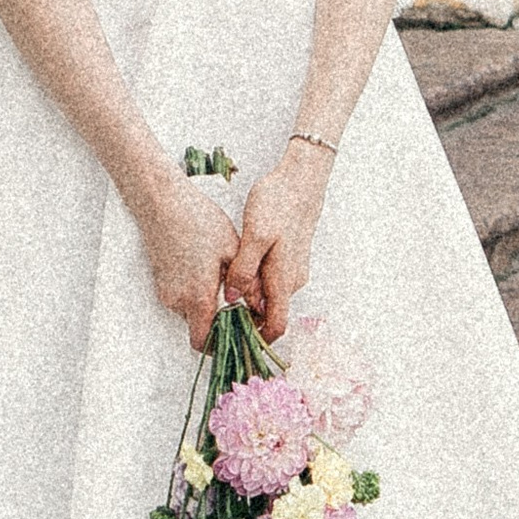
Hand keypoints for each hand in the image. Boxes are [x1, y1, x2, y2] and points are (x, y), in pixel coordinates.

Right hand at [134, 171, 241, 350]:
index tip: (240, 335)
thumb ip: (247, 282)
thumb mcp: (232, 248)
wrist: (162, 202)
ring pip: (191, 312)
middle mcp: (177, 300)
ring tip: (224, 280)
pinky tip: (208, 269)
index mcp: (197, 296)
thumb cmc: (197, 220)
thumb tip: (261, 305)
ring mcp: (166, 291)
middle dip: (219, 322)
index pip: (204, 342)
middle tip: (240, 306)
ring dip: (208, 305)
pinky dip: (196, 293)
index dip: (222, 345)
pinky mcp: (161, 281)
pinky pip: (182, 298)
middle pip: (199, 328)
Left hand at [223, 142, 326, 344]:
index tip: (231, 339)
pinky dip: (254, 282)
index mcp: (284, 279)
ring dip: (248, 297)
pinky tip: (238, 266)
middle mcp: (293, 280)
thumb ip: (244, 270)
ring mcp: (293, 269)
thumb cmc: (279, 202)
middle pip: (269, 314)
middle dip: (245, 317)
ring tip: (223, 285)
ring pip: (268, 296)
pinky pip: (271, 281)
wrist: (301, 178)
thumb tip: (232, 300)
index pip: (276, 327)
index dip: (256, 340)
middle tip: (217, 310)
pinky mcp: (290, 258)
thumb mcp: (255, 235)